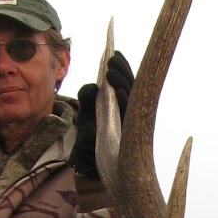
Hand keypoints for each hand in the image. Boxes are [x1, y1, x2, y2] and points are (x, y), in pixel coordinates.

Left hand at [72, 50, 134, 176]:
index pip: (124, 80)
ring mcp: (131, 119)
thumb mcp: (84, 115)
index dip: (121, 65)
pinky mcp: (131, 129)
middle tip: (111, 57)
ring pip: (134, 94)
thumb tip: (94, 86)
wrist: (89, 165)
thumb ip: (87, 98)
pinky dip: (126, 96)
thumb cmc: (90, 139)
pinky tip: (117, 88)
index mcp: (119, 103)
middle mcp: (128, 109)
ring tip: (109, 70)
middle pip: (132, 83)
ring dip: (123, 79)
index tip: (113, 51)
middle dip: (122, 68)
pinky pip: (132, 109)